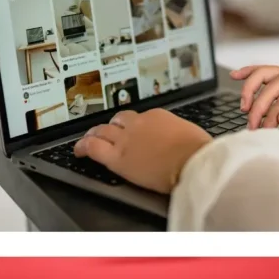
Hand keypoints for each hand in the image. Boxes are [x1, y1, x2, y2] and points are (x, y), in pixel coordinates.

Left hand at [73, 109, 211, 193]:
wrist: (194, 162)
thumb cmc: (199, 151)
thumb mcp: (191, 134)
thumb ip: (179, 135)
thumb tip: (181, 140)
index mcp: (158, 116)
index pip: (139, 118)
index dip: (133, 125)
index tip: (133, 131)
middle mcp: (138, 124)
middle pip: (118, 121)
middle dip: (111, 126)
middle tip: (106, 131)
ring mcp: (126, 140)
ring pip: (102, 131)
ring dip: (95, 134)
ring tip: (88, 139)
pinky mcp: (118, 158)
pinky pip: (93, 148)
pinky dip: (83, 147)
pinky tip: (78, 151)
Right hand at [231, 63, 278, 136]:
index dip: (272, 115)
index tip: (265, 131)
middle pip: (271, 87)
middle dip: (259, 108)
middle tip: (253, 127)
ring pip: (265, 75)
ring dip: (250, 90)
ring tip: (244, 108)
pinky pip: (267, 72)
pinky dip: (251, 73)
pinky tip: (236, 75)